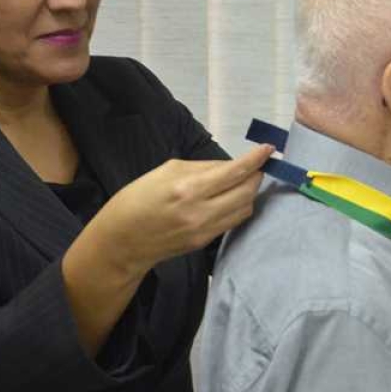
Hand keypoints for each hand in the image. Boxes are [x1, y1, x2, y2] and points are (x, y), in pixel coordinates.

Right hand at [88, 144, 272, 276]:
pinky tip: (232, 198)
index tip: (268, 149)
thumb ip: (203, 168)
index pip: (235, 172)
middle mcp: (200, 212)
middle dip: (256, 176)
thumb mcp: (167, 170)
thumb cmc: (138, 198)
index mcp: (188, 189)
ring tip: (242, 181)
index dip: (256, 159)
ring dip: (249, 192)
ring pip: (245, 209)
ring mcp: (205, 230)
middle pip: (247, 192)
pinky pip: (233, 221)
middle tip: (256, 165)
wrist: (122, 240)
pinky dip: (239, 207)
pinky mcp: (205, 242)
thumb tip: (231, 166)